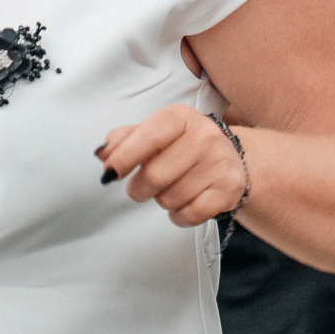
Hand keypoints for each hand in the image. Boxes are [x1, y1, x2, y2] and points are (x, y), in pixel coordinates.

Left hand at [99, 105, 252, 229]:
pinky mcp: (229, 190)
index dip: (125, 157)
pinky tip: (185, 202)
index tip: (111, 172)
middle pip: (155, 176)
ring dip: (161, 200)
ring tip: (171, 189)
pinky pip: (189, 214)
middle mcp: (206, 136)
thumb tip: (103, 153)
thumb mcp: (155, 133)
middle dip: (139, 189)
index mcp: (181, 118)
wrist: (231, 159)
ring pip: (170, 198)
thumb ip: (124, 140)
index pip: (150, 136)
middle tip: (140, 188)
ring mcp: (220, 163)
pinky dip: (179, 216)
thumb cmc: (182, 146)